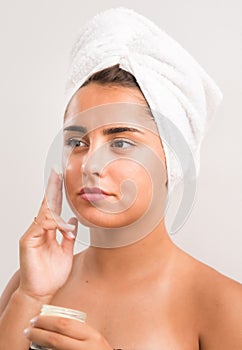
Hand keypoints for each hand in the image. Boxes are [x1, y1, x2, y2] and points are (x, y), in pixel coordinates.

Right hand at [19, 168, 77, 301]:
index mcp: (49, 231)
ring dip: (59, 210)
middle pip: (47, 205)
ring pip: (45, 214)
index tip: (62, 178)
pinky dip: (54, 224)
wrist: (42, 292)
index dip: (57, 192)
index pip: (53, 207)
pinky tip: (63, 227)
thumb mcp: (66, 251)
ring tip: (69, 216)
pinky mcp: (28, 241)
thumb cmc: (52, 274)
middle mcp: (40, 230)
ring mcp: (33, 234)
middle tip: (57, 172)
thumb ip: (68, 235)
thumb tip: (73, 220)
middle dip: (52, 188)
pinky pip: (41, 226)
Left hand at [24, 315, 112, 349]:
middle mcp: (86, 347)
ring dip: (39, 345)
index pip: (64, 324)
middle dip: (38, 333)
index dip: (46, 321)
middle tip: (27, 330)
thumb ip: (78, 331)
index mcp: (91, 335)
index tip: (35, 319)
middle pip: (56, 338)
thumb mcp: (92, 338)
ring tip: (30, 340)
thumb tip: (53, 322)